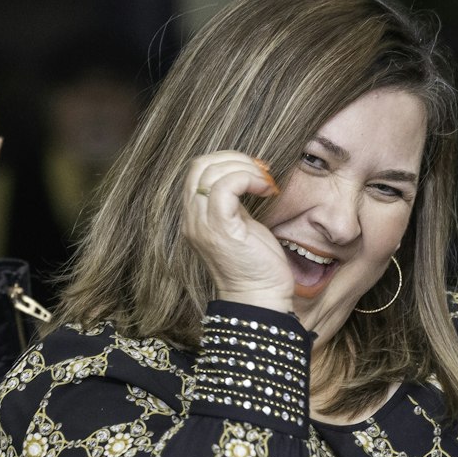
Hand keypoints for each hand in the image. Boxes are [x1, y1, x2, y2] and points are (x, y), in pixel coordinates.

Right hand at [181, 150, 292, 311]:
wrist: (259, 297)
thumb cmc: (256, 264)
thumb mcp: (241, 225)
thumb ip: (234, 202)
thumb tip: (246, 176)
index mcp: (195, 216)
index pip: (198, 171)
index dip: (226, 161)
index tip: (255, 171)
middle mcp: (192, 219)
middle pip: (199, 165)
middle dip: (234, 159)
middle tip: (261, 172)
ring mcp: (202, 224)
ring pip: (211, 172)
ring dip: (244, 168)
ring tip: (265, 183)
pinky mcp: (220, 229)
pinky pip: (226, 186)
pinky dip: (248, 179)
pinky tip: (265, 191)